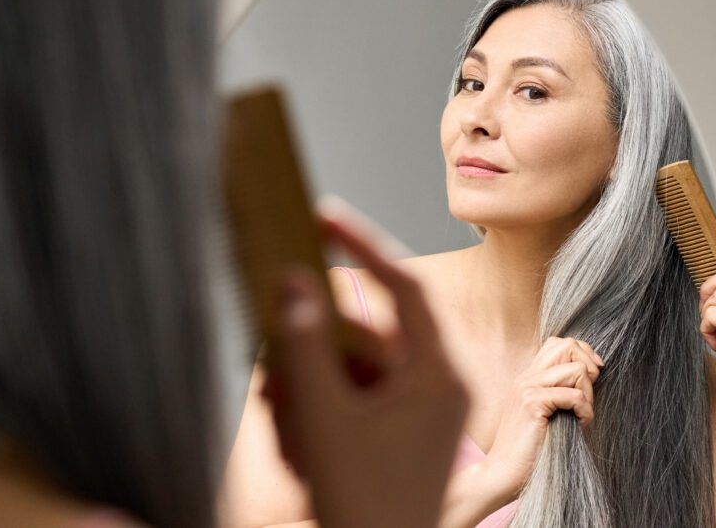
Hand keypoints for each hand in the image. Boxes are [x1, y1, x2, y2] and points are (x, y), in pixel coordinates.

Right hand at [263, 214, 468, 527]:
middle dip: (313, 349)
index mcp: (440, 375)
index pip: (405, 286)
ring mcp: (420, 410)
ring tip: (285, 427)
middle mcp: (437, 385)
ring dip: (310, 387)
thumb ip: (306, 344)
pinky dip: (319, 411)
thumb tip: (294, 280)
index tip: (322, 215)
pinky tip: (295, 444)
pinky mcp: (399, 430)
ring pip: (353, 370)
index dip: (364, 244)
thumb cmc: (363, 506)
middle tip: (274, 363)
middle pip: (366, 334)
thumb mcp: (326, 419)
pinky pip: (354, 399)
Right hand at [482, 337, 603, 501]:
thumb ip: (559, 393)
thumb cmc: (529, 450)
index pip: (559, 343)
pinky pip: (574, 395)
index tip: (593, 378)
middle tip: (588, 395)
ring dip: (589, 394)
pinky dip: (585, 410)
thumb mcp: (546, 414)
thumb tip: (592, 377)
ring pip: (575, 369)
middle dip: (588, 366)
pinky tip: (581, 424)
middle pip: (568, 345)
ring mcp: (527, 388)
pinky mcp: (532, 404)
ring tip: (583, 415)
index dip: (582, 355)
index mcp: (528, 377)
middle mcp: (526, 377)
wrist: (502, 473)